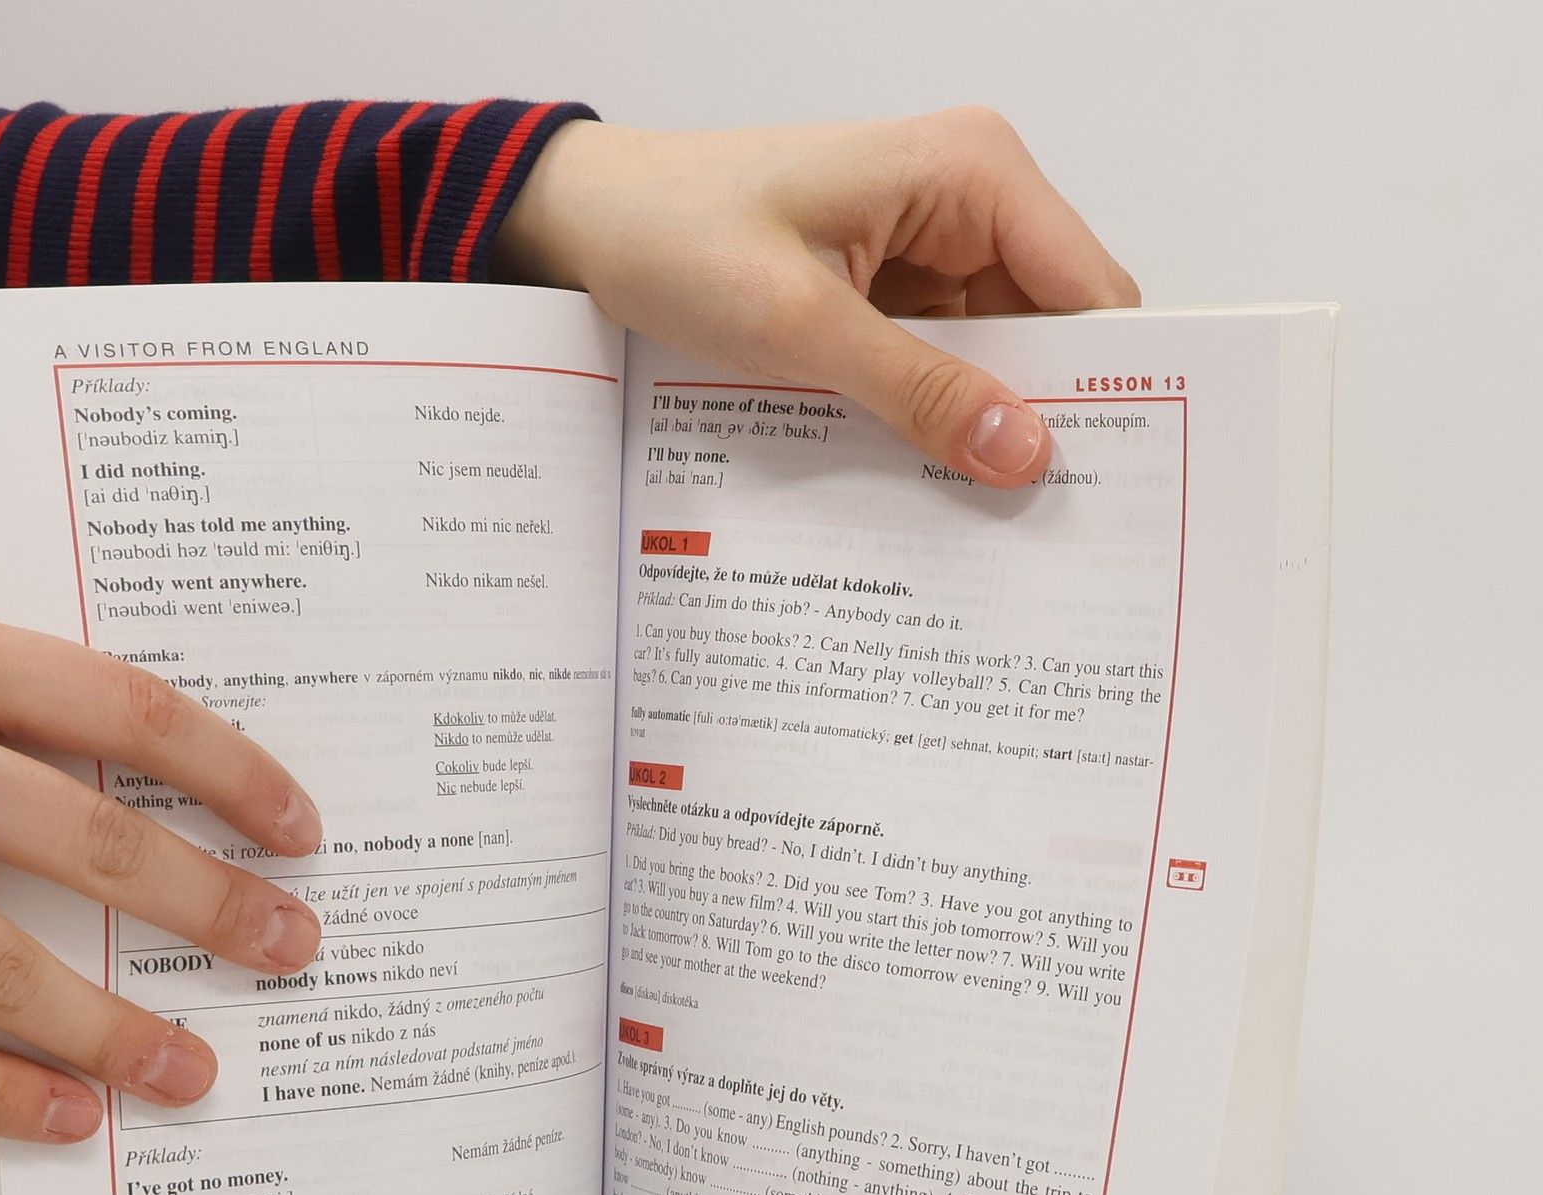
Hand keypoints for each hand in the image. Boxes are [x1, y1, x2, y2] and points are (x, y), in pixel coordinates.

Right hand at [0, 604, 323, 1142]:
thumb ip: (0, 749)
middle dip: (213, 905)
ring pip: (10, 962)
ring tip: (194, 1071)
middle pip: (92, 837)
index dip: (229, 770)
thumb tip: (168, 843)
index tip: (299, 829)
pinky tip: (72, 1118)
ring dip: (122, 1031)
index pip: (118, 706)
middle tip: (291, 949)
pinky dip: (6, 1094)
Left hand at [496, 111, 1138, 487]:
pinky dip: (931, 416)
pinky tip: (918, 472)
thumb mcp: (797, 324)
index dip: (1105, 386)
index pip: (1090, 290)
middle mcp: (968, 200)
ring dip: (977, 426)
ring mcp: (931, 248)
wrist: (589, 223)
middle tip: (1032, 522)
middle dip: (1039, 416)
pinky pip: (941, 364)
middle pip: (1053, 331)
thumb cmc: (676, 234)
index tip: (1098, 483)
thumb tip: (1024, 451)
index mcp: (972, 171)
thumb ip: (916, 388)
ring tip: (968, 510)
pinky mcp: (890, 290)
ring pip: (997, 359)